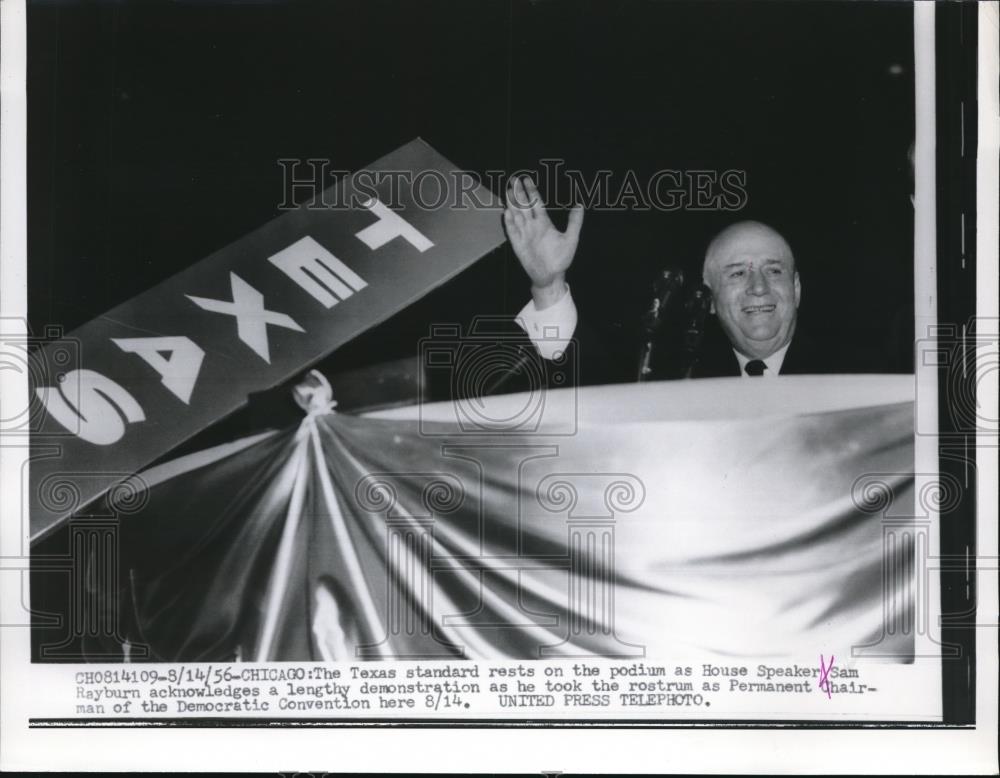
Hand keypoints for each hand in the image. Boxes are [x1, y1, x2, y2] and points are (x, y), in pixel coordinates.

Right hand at [504, 176, 583, 309]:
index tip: (527, 179)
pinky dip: (510, 222)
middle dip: (519, 193)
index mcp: (544, 222)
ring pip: (517, 215)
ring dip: (512, 204)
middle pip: (524, 206)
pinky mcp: (519, 245)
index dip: (531, 191)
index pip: (536, 203)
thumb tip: (580, 205)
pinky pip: (513, 231)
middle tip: (514, 179)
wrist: (552, 275)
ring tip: (508, 191)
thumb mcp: (571, 239)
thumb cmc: (561, 258)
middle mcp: (532, 226)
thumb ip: (575, 222)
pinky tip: (507, 212)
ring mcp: (525, 234)